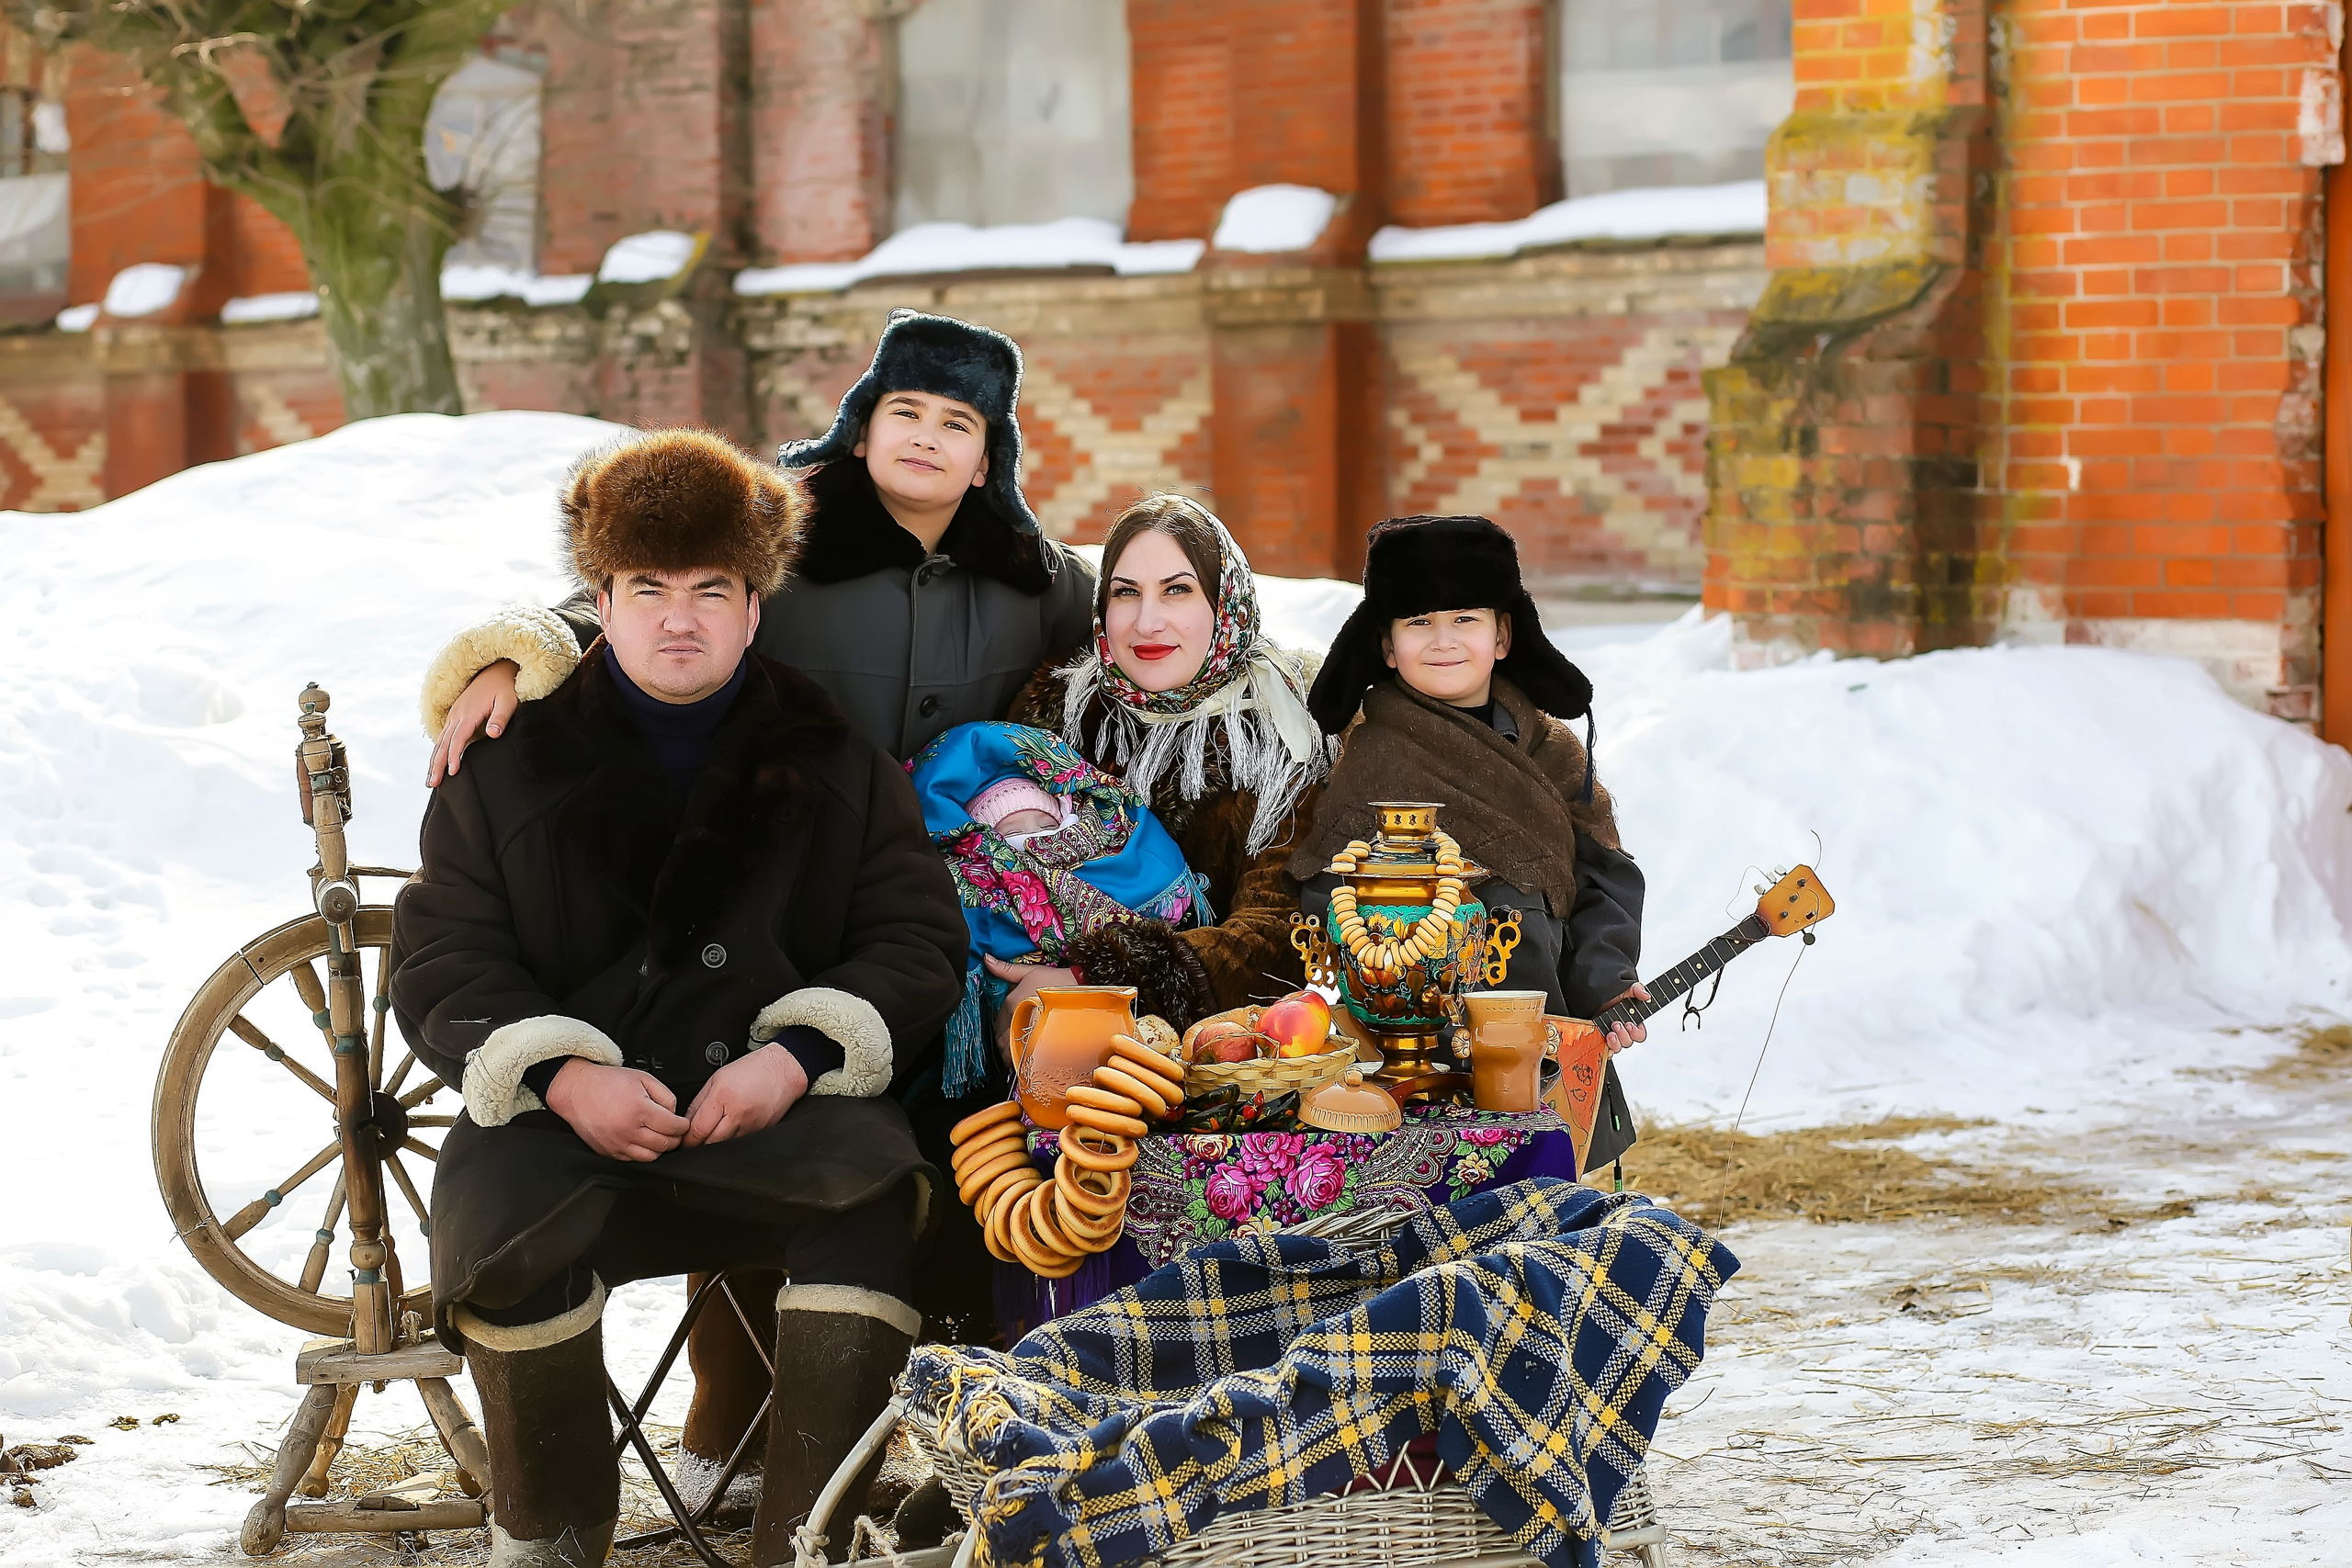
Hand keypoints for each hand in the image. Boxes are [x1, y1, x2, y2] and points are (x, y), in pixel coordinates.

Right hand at [426, 659, 519, 785]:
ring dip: (434, 760)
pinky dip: (438, 751)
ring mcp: (454, 715)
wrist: (496, 670)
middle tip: (432, 783)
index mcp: (468, 713)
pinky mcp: (455, 715)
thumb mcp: (508, 701)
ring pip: (440, 741)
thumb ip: (500, 717)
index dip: (454, 756)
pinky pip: (443, 736)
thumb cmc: (506, 687)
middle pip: (443, 743)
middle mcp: (457, 714)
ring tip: (430, 780)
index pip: (458, 738)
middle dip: (436, 764)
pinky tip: (436, 763)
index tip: (452, 772)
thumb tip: (493, 734)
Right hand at [544, 1061, 689, 1160]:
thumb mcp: (643, 1078)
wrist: (577, 1090)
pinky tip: (643, 1141)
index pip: (673, 1127)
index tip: (683, 1124)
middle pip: (664, 1144)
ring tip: (660, 1137)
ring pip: (650, 1157)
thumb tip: (674, 1114)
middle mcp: (628, 1130)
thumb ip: (665, 1096)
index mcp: (639, 1110)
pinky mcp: (608, 1152)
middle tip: (675, 1131)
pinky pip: (633, 1160)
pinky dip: (642, 1153)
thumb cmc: (607, 1083)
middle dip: (675, 1139)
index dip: (683, 1126)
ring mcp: (617, 1144)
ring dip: (660, 1149)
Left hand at [681, 1044, 808, 1147]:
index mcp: (722, 1097)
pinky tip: (731, 1129)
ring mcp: (751, 1125)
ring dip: (715, 1143)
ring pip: (724, 1146)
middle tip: (693, 1141)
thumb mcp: (717, 1078)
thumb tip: (687, 1122)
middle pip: (709, 1143)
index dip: (687, 1139)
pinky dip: (731, 1139)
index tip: (683, 1140)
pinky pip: (739, 1142)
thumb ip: (699, 1102)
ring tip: (713, 1132)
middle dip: (698, 1145)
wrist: (783, 1070)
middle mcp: (737, 1113)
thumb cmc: (752, 1070)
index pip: (698, 1129)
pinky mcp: (761, 1131)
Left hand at [983, 956, 1076, 1061]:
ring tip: (1020, 1054)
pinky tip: (1029, 1060)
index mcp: (1011, 1003)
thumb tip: (987, 959)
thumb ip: (1006, 969)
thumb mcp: (1030, 971)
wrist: (1083, 990)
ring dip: (1012, 1055)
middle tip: (1014, 1044)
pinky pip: (1026, 1057)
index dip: (1001, 1029)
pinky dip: (1024, 1061)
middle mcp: (1016, 1019)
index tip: (1008, 1031)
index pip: (998, 1023)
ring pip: (1011, 1052)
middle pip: (1002, 1041)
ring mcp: (1030, 1033)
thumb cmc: (1056, 980)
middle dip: (1005, 1044)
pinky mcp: (1043, 1043)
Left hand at [1601, 985, 1649, 1054]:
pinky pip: (1605, 1051)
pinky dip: (1605, 1048)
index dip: (1637, 1032)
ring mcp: (1611, 1036)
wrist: (1589, 995)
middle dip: (1623, 1035)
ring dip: (1615, 1042)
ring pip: (1618, 1047)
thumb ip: (1637, 990)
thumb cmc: (1609, 995)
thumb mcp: (1624, 988)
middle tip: (1616, 1024)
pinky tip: (1603, 1040)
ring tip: (1610, 1032)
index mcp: (1631, 1021)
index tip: (1630, 1024)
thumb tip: (1646, 996)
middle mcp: (1622, 1031)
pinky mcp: (1599, 1039)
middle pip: (1629, 1042)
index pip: (1640, 1034)